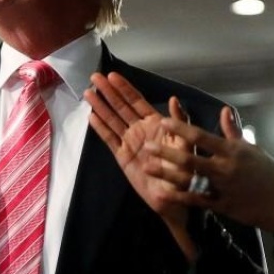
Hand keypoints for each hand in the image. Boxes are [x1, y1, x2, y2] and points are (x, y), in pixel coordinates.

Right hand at [85, 72, 195, 256]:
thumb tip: (175, 99)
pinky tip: (91, 116)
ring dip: (101, 106)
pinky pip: (110, 139)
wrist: (176, 198)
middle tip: (94, 76)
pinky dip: (100, 128)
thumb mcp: (185, 144)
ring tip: (88, 92)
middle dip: (108, 92)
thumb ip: (180, 122)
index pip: (137, 101)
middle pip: (121, 107)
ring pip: (113, 120)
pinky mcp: (123, 157)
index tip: (113, 75)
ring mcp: (130, 142)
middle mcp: (141, 130)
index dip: (125, 88)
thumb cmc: (185, 171)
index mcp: (156, 124)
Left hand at [146, 108, 273, 233]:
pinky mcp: (221, 205)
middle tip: (147, 146)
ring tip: (147, 168)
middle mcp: (224, 167)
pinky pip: (196, 200)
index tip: (163, 121)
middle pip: (190, 158)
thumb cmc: (269, 173)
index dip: (181, 128)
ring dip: (166, 174)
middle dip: (166, 152)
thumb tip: (224, 110)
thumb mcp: (252, 149)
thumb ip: (233, 131)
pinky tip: (162, 193)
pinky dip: (178, 197)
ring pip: (189, 180)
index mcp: (232, 150)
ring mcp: (222, 188)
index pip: (201, 136)